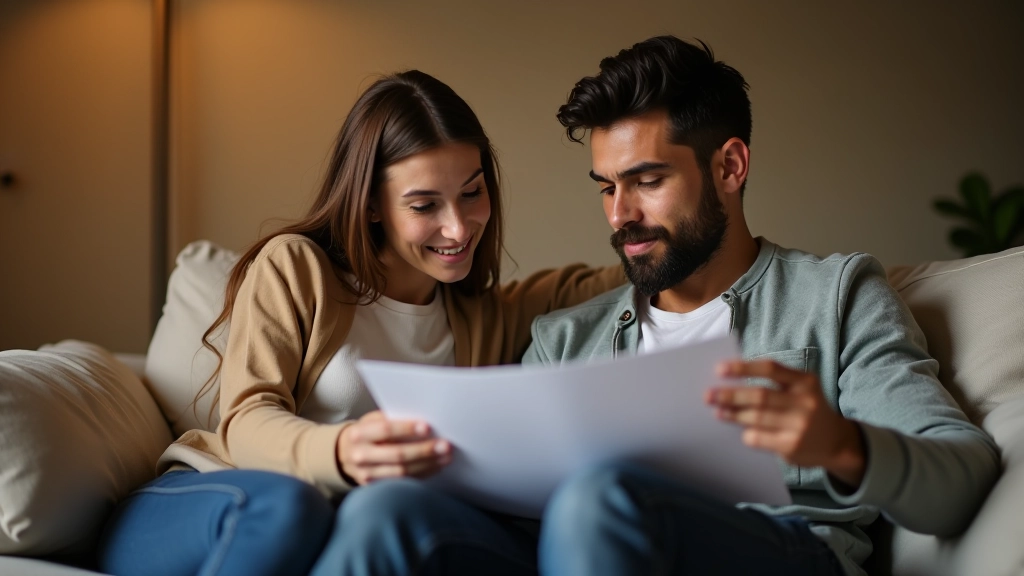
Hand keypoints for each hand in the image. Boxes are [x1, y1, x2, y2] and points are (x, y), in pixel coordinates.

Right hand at [337, 411, 451, 484]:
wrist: (345, 455)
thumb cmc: (367, 433)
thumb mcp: (373, 421)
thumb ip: (392, 420)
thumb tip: (425, 421)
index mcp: (359, 433)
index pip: (385, 430)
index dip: (407, 429)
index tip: (428, 427)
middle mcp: (360, 455)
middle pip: (397, 455)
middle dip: (424, 450)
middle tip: (445, 446)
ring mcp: (366, 475)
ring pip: (402, 472)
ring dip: (428, 464)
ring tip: (445, 457)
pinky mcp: (374, 488)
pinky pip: (403, 483)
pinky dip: (422, 474)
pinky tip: (435, 467)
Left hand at [705, 360, 865, 488]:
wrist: (837, 442)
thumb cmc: (807, 410)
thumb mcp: (801, 390)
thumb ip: (774, 383)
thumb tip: (730, 382)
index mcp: (805, 381)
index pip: (770, 369)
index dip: (743, 367)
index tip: (719, 369)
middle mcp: (805, 402)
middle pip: (760, 395)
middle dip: (731, 395)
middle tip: (708, 395)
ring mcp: (799, 425)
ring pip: (756, 417)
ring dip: (733, 414)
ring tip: (718, 411)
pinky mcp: (792, 446)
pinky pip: (758, 438)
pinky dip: (746, 434)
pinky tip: (740, 431)